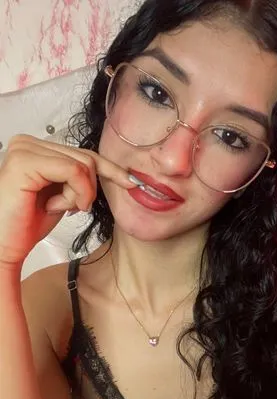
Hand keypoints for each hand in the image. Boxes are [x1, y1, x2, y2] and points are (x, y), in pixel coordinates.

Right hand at [0, 134, 130, 267]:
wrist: (4, 245)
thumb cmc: (27, 224)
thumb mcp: (64, 196)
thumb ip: (80, 180)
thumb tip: (114, 173)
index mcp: (37, 148)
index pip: (84, 153)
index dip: (110, 169)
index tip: (131, 182)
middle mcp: (28, 143)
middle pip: (87, 158)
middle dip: (87, 190)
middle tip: (70, 208)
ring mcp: (25, 149)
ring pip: (83, 165)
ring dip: (78, 195)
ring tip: (55, 207)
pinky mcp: (25, 161)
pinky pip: (73, 171)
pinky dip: (74, 193)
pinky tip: (54, 206)